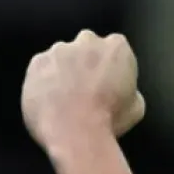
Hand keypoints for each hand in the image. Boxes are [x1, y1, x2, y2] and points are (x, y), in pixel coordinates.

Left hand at [22, 30, 145, 150]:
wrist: (75, 132)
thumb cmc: (110, 120)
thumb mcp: (137, 106)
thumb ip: (129, 89)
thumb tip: (122, 92)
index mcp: (116, 47)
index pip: (116, 48)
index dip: (112, 67)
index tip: (110, 83)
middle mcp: (87, 41)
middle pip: (87, 46)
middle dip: (86, 62)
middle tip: (87, 88)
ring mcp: (58, 50)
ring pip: (61, 56)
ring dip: (64, 71)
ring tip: (64, 98)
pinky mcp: (36, 63)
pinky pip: (41, 69)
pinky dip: (44, 81)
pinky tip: (49, 101)